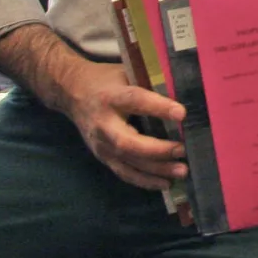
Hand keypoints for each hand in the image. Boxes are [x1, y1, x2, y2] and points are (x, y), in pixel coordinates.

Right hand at [0, 24, 186, 190]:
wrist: (71, 92)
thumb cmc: (107, 81)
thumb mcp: (126, 73)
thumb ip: (149, 83)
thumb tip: (186, 92)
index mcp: (111, 97)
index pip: (135, 101)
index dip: (158, 107)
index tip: (182, 114)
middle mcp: (103, 123)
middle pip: (127, 142)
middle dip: (157, 150)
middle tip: (182, 151)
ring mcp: (100, 144)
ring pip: (127, 162)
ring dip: (155, 170)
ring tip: (181, 172)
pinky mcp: (102, 156)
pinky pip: (123, 172)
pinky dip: (144, 181)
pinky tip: (165, 184)